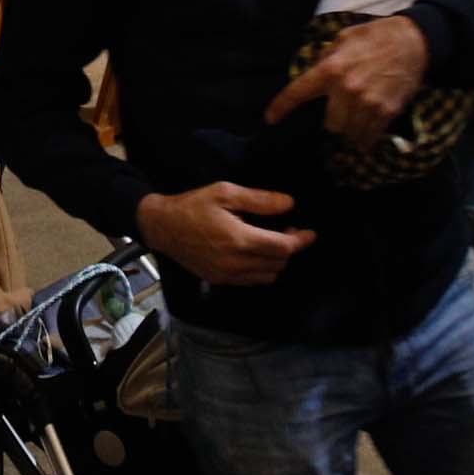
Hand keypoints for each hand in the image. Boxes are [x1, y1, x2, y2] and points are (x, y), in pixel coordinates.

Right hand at [136, 183, 314, 287]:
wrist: (163, 227)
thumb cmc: (194, 205)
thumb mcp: (226, 193)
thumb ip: (260, 200)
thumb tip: (289, 204)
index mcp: (239, 239)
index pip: (282, 248)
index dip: (300, 241)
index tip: (310, 233)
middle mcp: (235, 263)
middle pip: (278, 263)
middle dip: (289, 248)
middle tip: (288, 230)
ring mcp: (227, 275)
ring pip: (268, 275)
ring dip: (277, 260)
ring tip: (272, 241)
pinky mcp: (220, 280)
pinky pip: (252, 281)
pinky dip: (262, 270)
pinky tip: (257, 253)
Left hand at [263, 15, 428, 149]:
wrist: (414, 42)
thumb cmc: (376, 38)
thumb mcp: (344, 38)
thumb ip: (326, 57)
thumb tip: (313, 70)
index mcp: (331, 69)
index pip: (298, 92)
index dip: (281, 107)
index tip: (271, 119)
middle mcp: (346, 89)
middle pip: (329, 124)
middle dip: (334, 119)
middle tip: (343, 110)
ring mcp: (367, 104)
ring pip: (348, 133)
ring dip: (351, 129)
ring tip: (358, 118)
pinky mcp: (386, 112)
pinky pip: (369, 137)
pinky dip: (366, 137)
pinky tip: (369, 129)